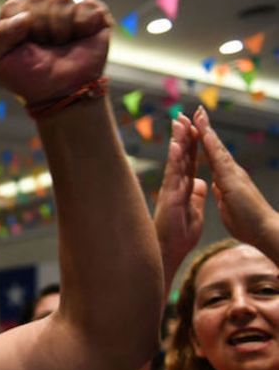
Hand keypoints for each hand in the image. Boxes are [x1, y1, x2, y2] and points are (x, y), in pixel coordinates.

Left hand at [0, 0, 111, 105]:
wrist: (61, 93)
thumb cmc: (29, 78)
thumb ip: (0, 35)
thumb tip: (24, 15)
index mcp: (18, 17)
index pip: (14, 5)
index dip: (18, 27)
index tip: (24, 46)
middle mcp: (42, 9)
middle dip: (41, 26)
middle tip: (45, 47)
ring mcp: (68, 9)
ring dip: (61, 28)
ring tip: (62, 45)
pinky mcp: (93, 13)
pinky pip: (87, 5)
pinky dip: (83, 24)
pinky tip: (81, 37)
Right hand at [153, 114, 206, 274]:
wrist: (169, 253)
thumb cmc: (179, 237)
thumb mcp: (195, 212)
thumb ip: (196, 196)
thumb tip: (200, 182)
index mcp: (184, 188)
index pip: (189, 160)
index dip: (192, 143)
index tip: (193, 125)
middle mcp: (176, 186)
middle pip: (182, 156)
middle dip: (184, 135)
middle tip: (183, 115)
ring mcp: (171, 191)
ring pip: (177, 162)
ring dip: (178, 142)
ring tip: (180, 123)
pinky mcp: (170, 198)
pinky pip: (174, 176)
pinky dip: (175, 161)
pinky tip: (177, 146)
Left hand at [195, 107, 278, 248]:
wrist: (263, 231)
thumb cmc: (247, 222)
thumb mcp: (228, 204)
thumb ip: (222, 192)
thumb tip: (216, 185)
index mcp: (226, 179)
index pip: (212, 157)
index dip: (204, 142)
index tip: (195, 128)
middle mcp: (231, 172)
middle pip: (215, 147)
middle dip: (205, 129)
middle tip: (197, 111)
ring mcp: (233, 174)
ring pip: (216, 148)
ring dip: (206, 131)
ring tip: (197, 114)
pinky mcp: (232, 179)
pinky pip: (219, 158)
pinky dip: (211, 145)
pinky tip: (204, 133)